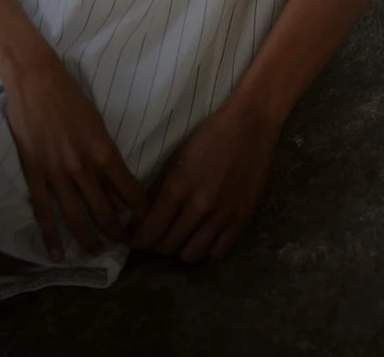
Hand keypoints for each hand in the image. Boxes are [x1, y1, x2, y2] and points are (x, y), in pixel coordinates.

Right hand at [0, 51, 148, 262]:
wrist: (35, 78)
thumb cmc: (70, 95)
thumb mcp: (97, 123)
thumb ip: (106, 155)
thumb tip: (117, 185)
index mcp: (104, 151)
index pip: (130, 193)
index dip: (139, 212)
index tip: (141, 221)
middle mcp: (83, 167)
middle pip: (105, 213)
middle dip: (117, 234)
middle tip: (122, 244)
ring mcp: (57, 172)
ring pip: (77, 218)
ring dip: (89, 240)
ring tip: (96, 252)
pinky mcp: (35, 172)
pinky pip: (44, 212)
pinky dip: (51, 237)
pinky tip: (58, 254)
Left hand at [127, 94, 279, 261]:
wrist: (250, 128)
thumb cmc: (209, 137)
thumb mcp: (176, 158)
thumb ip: (159, 189)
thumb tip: (142, 216)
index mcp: (178, 187)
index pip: (151, 230)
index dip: (138, 240)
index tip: (133, 240)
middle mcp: (199, 207)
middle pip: (167, 246)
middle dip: (155, 244)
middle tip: (154, 236)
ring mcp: (222, 217)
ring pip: (191, 255)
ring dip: (180, 249)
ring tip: (179, 237)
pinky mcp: (241, 221)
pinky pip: (217, 253)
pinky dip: (206, 249)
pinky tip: (202, 237)